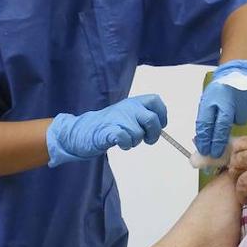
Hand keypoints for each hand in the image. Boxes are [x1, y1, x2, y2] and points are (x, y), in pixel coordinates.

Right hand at [46, 94, 167, 165]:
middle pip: (152, 120)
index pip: (155, 101)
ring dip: (135, 142)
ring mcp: (117, 118)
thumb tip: (161, 129)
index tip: (160, 126)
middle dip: (154, 134)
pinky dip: (126, 145)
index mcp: (133, 101)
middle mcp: (127, 107)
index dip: (162, 115)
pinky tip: (120, 144)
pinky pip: (126, 138)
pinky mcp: (108, 130)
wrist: (84, 130)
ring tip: (126, 140)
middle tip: (148, 140)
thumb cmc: (110, 125)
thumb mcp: (128, 114)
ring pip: (139, 133)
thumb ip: (142, 116)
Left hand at [195, 60, 246, 157]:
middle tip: (218, 148)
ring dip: (237, 119)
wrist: (240, 69)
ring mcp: (245, 99)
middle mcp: (229, 99)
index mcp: (214, 98)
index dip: (207, 141)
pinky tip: (245, 103)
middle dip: (219, 141)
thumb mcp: (208, 100)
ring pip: (241, 122)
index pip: (209, 124)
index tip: (206, 152)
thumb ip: (206, 119)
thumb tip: (203, 141)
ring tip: (235, 106)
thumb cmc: (222, 88)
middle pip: (224, 127)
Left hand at [227, 131, 246, 206]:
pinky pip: (242, 182)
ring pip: (237, 162)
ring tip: (241, 187)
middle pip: (240, 147)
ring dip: (236, 175)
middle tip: (238, 174)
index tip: (245, 164)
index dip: (246, 153)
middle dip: (236, 161)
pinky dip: (241, 192)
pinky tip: (245, 199)